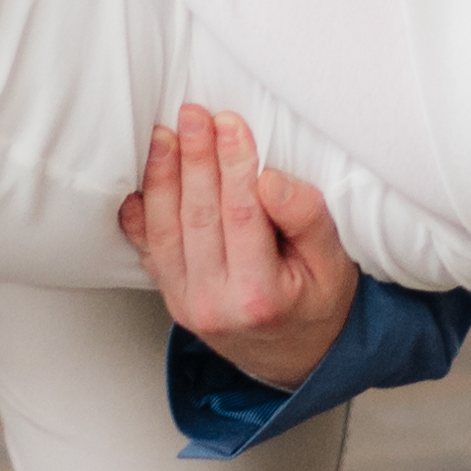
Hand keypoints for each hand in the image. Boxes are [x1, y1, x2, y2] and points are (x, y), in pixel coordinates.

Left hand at [120, 101, 361, 389]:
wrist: (295, 357)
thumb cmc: (318, 302)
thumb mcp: (335, 266)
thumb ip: (307, 221)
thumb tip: (272, 180)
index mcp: (261, 297)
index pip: (242, 215)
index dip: (233, 164)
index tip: (229, 122)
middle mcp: (216, 304)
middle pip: (200, 216)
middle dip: (195, 158)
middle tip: (193, 114)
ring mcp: (187, 304)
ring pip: (167, 230)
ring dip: (163, 177)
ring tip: (165, 135)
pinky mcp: (172, 298)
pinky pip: (150, 252)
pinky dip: (139, 217)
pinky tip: (136, 185)